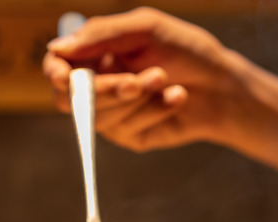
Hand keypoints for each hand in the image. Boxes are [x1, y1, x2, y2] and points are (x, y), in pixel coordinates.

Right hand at [43, 7, 241, 150]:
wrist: (222, 85)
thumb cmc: (186, 50)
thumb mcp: (145, 29)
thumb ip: (101, 35)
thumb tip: (56, 48)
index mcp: (95, 55)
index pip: (57, 67)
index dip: (56, 73)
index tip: (64, 77)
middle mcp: (98, 86)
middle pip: (71, 100)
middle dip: (105, 91)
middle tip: (138, 81)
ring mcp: (112, 114)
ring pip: (100, 117)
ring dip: (138, 98)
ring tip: (166, 80)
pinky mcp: (130, 136)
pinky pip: (127, 129)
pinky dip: (154, 111)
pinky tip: (176, 98)